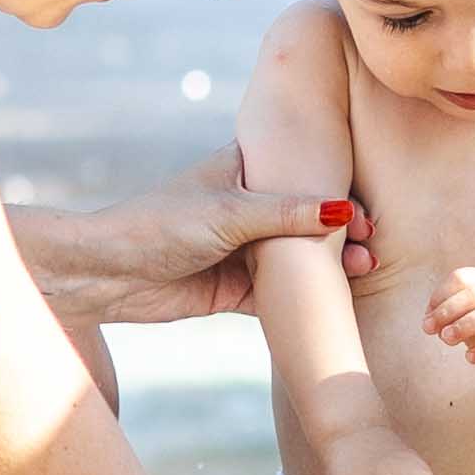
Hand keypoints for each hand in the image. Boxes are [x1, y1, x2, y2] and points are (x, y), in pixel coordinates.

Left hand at [19, 174, 368, 327]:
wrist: (106, 275)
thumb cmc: (160, 224)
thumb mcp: (230, 212)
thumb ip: (288, 214)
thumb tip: (344, 211)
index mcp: (243, 171)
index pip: (301, 173)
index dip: (336, 189)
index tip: (363, 211)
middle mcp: (246, 209)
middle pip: (306, 220)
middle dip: (340, 233)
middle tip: (368, 246)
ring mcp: (241, 250)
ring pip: (297, 260)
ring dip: (328, 267)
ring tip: (359, 271)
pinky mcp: (233, 289)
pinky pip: (278, 295)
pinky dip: (305, 299)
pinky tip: (334, 303)